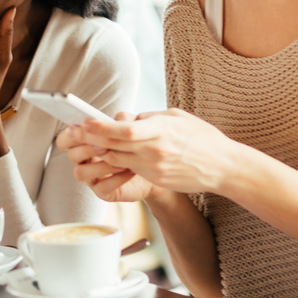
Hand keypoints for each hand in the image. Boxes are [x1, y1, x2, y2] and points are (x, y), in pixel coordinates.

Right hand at [57, 117, 161, 202]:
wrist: (154, 166)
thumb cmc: (137, 144)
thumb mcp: (131, 129)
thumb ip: (122, 122)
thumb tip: (116, 119)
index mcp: (84, 143)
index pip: (64, 140)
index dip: (71, 135)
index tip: (84, 128)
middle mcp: (83, 161)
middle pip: (73, 155)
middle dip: (88, 149)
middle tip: (106, 145)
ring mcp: (91, 178)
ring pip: (82, 173)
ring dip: (102, 166)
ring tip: (123, 160)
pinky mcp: (102, 192)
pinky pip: (102, 187)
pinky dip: (116, 179)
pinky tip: (130, 171)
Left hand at [63, 109, 239, 195]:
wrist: (223, 167)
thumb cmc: (202, 138)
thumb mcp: (177, 117)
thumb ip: (150, 117)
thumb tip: (129, 117)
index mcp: (161, 131)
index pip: (125, 130)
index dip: (101, 128)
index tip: (84, 122)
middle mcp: (155, 151)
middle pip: (115, 146)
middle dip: (92, 139)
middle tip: (74, 132)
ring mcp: (155, 168)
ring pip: (118, 159)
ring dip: (102, 151)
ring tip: (88, 142)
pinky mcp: (156, 179)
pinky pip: (131, 169)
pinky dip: (119, 161)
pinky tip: (111, 154)